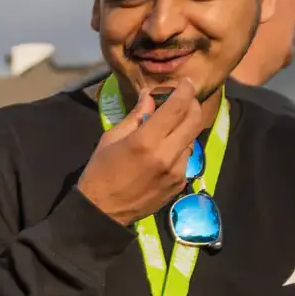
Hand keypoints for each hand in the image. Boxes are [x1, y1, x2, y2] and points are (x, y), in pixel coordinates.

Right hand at [76, 85, 202, 225]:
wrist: (102, 212)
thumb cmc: (100, 172)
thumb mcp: (111, 139)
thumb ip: (136, 116)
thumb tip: (150, 96)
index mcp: (146, 141)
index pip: (177, 106)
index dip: (185, 90)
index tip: (185, 82)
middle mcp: (167, 154)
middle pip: (195, 119)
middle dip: (192, 104)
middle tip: (183, 99)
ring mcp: (177, 171)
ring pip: (192, 138)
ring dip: (185, 128)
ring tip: (169, 128)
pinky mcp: (179, 183)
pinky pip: (187, 158)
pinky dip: (180, 148)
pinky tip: (165, 151)